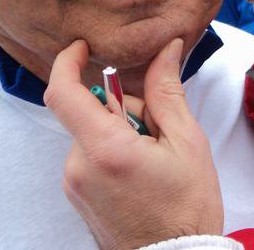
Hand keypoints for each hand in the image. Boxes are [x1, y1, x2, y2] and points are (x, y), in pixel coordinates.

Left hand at [44, 39, 222, 249]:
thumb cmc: (188, 207)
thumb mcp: (188, 142)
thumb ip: (167, 91)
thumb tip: (167, 49)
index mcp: (106, 149)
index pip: (65, 94)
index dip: (68, 62)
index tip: (83, 46)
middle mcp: (79, 166)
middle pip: (91, 111)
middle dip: (125, 107)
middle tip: (161, 130)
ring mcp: (74, 184)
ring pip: (93, 133)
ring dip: (121, 130)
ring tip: (156, 159)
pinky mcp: (76, 195)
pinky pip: (90, 155)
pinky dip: (113, 149)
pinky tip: (142, 172)